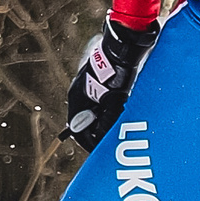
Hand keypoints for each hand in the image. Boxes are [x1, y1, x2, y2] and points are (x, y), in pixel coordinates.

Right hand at [63, 16, 158, 150]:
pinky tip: (122, 114)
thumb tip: (105, 139)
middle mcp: (79, 93)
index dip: (90, 144)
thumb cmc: (116, 74)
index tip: (100, 152)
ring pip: (94, 112)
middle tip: (110, 143)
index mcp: (77, 99)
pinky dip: (109, 111)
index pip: (78, 130)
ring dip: (104, 122)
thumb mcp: (113, 102)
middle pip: (85, 122)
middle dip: (97, 134)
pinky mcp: (99, 81)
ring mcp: (88, 86)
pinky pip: (101, 103)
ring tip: (118, 129)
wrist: (123, 48)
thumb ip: (108, 121)